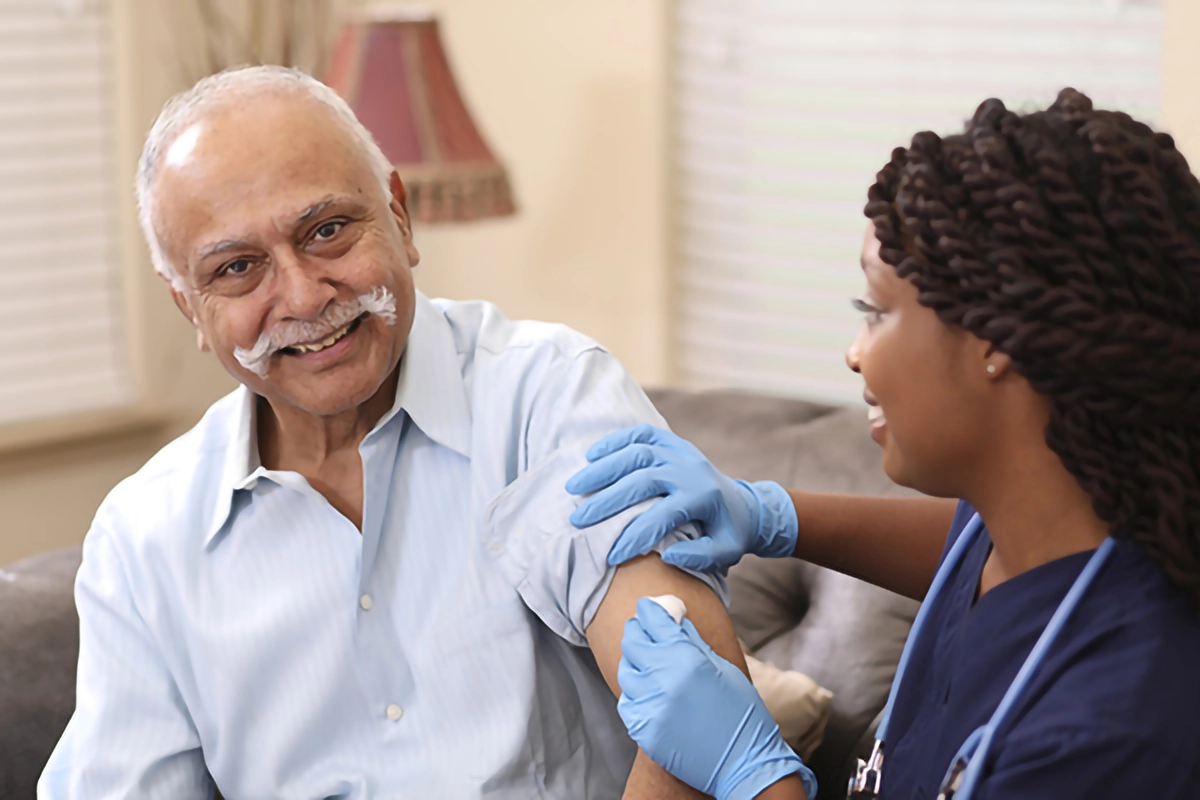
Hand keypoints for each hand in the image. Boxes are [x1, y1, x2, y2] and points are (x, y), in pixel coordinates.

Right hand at [566, 424, 798, 570]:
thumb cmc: (728, 532)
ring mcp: (679, 451)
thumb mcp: (726, 551)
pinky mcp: (671, 442)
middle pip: (643, 481)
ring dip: (603, 468)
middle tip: (578, 519)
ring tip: (574, 487)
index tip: (611, 555)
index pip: (663, 515)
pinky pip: (641, 434)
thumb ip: (701, 556)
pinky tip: (591, 455)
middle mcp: (690, 469)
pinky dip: (615, 441)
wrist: (742, 503)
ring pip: (636, 453)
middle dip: (608, 501)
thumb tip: (669, 554)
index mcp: (703, 497)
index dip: (635, 535)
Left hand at [617, 599, 815, 799]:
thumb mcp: (722, 667)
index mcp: (686, 659)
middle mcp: (662, 680)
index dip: (651, 609)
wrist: (744, 763)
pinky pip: (628, 702)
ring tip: (653, 665)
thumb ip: (692, 641)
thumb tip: (673, 619)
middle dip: (640, 631)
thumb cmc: (740, 712)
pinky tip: (652, 693)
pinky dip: (636, 693)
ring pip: (627, 671)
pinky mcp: (643, 730)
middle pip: (632, 641)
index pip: (652, 620)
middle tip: (650, 632)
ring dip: (637, 663)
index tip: (651, 608)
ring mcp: (650, 707)